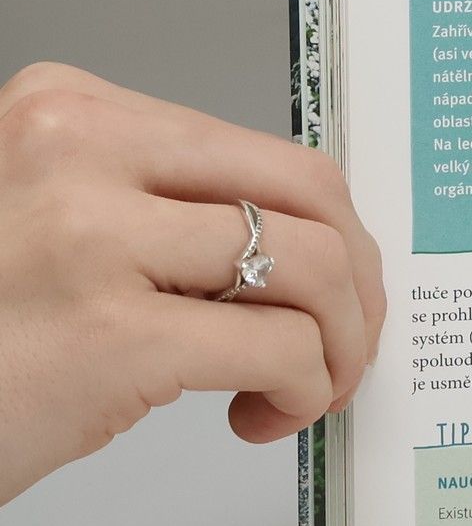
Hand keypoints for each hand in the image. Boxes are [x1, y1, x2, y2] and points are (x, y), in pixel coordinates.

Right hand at [0, 62, 385, 505]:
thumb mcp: (61, 227)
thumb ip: (155, 208)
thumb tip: (299, 238)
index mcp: (67, 111)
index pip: (259, 151)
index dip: (325, 225)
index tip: (335, 284)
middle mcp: (76, 149)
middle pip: (305, 191)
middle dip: (356, 276)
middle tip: (349, 339)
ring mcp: (91, 238)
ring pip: (310, 263)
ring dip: (339, 341)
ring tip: (307, 386)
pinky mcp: (111, 335)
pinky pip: (280, 346)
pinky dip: (305, 387)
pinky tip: (262, 414)